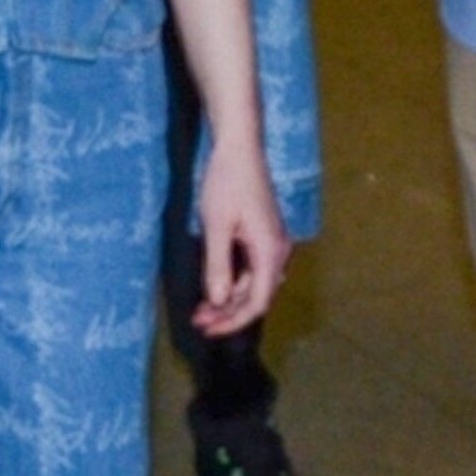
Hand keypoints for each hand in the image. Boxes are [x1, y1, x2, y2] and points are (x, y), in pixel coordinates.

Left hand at [192, 132, 290, 337]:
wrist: (239, 147)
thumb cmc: (226, 182)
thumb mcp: (216, 226)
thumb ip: (217, 266)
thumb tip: (218, 301)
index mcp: (270, 251)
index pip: (258, 302)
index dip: (233, 321)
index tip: (208, 329)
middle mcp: (278, 251)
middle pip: (257, 296)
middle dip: (228, 312)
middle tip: (198, 320)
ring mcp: (273, 243)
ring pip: (254, 284)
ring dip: (229, 298)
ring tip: (201, 308)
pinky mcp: (264, 236)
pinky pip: (252, 269)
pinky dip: (233, 281)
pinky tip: (214, 285)